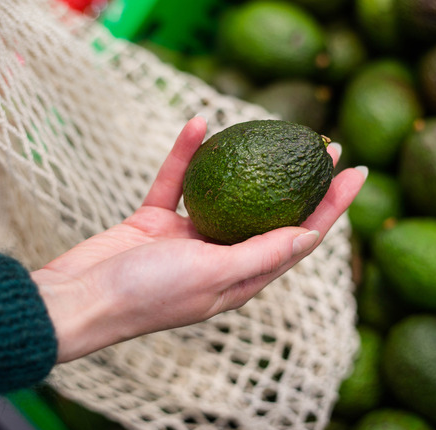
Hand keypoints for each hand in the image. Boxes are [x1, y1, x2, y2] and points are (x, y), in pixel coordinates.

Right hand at [31, 116, 366, 362]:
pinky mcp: (155, 222)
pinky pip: (177, 182)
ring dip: (250, 161)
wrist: (78, 300)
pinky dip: (185, 155)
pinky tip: (196, 124)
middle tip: (325, 143)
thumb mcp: (213, 275)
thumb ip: (260, 255)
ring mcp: (188, 239)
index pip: (300, 238)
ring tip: (276, 129)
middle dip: (303, 180)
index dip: (332, 206)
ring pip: (227, 192)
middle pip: (272, 212)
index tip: (357, 171)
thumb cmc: (147, 295)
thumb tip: (310, 236)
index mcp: (242, 278)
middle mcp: (221, 258)